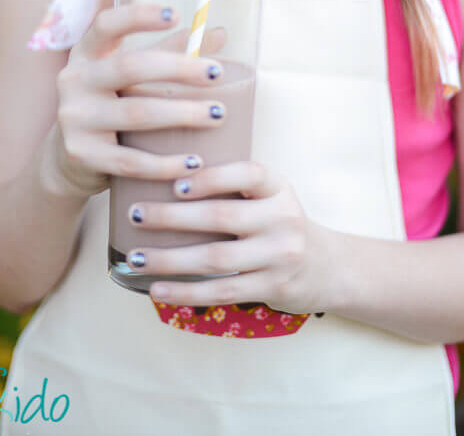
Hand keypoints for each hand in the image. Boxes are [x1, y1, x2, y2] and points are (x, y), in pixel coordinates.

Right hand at [51, 3, 226, 197]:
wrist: (70, 159)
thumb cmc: (113, 105)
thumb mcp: (131, 75)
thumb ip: (171, 52)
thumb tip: (222, 34)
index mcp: (87, 52)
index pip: (107, 24)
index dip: (139, 16)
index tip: (177, 13)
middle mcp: (74, 80)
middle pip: (129, 67)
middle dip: (178, 68)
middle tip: (216, 73)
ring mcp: (75, 118)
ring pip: (135, 113)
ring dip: (182, 114)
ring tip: (218, 114)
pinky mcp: (82, 155)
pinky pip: (131, 160)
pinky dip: (166, 163)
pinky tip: (196, 162)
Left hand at [124, 159, 336, 314]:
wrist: (327, 267)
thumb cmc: (279, 223)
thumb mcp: (270, 196)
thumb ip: (234, 187)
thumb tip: (166, 172)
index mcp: (279, 188)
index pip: (248, 174)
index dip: (212, 177)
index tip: (175, 182)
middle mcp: (283, 219)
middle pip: (222, 216)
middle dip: (173, 217)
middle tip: (136, 214)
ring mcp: (280, 256)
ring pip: (216, 258)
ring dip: (170, 259)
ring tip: (136, 257)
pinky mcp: (272, 287)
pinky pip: (222, 291)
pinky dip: (185, 291)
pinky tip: (157, 289)